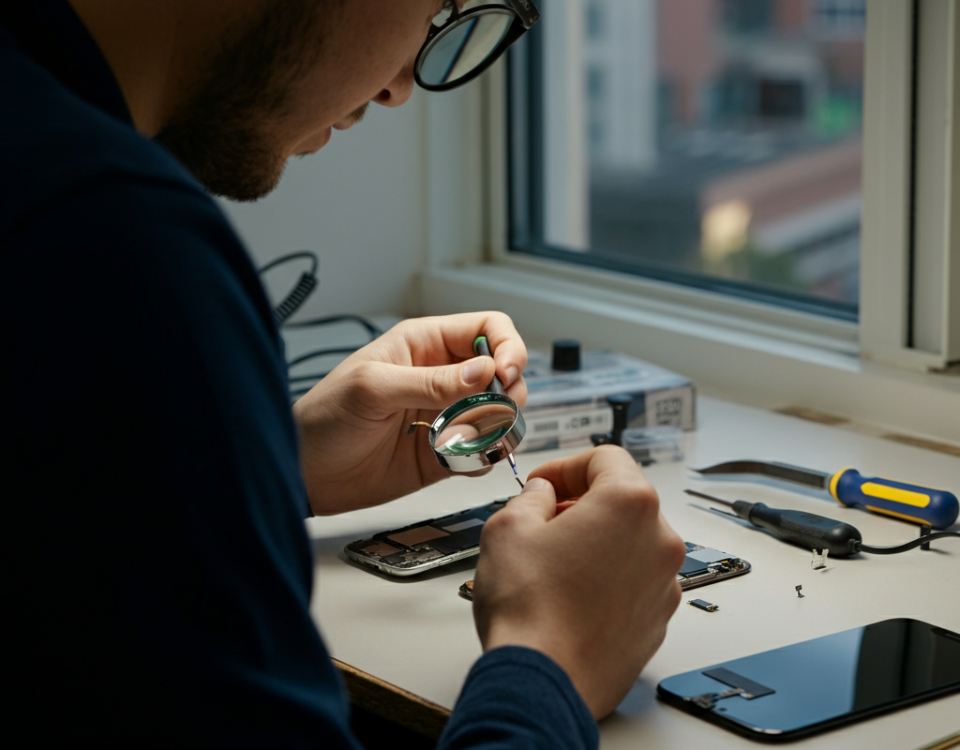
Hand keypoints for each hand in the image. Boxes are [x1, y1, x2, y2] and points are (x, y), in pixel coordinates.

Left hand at [292, 312, 526, 514]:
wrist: (305, 476)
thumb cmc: (324, 420)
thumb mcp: (373, 389)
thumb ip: (431, 381)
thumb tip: (486, 371)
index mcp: (424, 344)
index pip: (487, 329)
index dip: (506, 347)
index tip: (504, 374)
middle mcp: (441, 376)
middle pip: (504, 371)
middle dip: (508, 391)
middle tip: (490, 412)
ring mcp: (446, 415)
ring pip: (501, 412)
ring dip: (499, 426)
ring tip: (470, 440)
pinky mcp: (446, 452)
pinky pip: (485, 450)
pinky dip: (485, 457)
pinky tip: (462, 461)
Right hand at [471, 446, 686, 718]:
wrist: (543, 683)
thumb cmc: (529, 610)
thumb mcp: (508, 527)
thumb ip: (530, 497)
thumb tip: (541, 495)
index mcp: (629, 505)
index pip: (605, 458)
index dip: (565, 466)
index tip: (543, 484)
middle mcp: (659, 542)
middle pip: (623, 500)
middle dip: (582, 502)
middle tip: (543, 519)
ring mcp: (663, 585)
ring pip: (630, 543)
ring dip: (596, 542)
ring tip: (552, 562)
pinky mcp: (656, 621)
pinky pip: (633, 582)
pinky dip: (606, 579)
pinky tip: (568, 595)